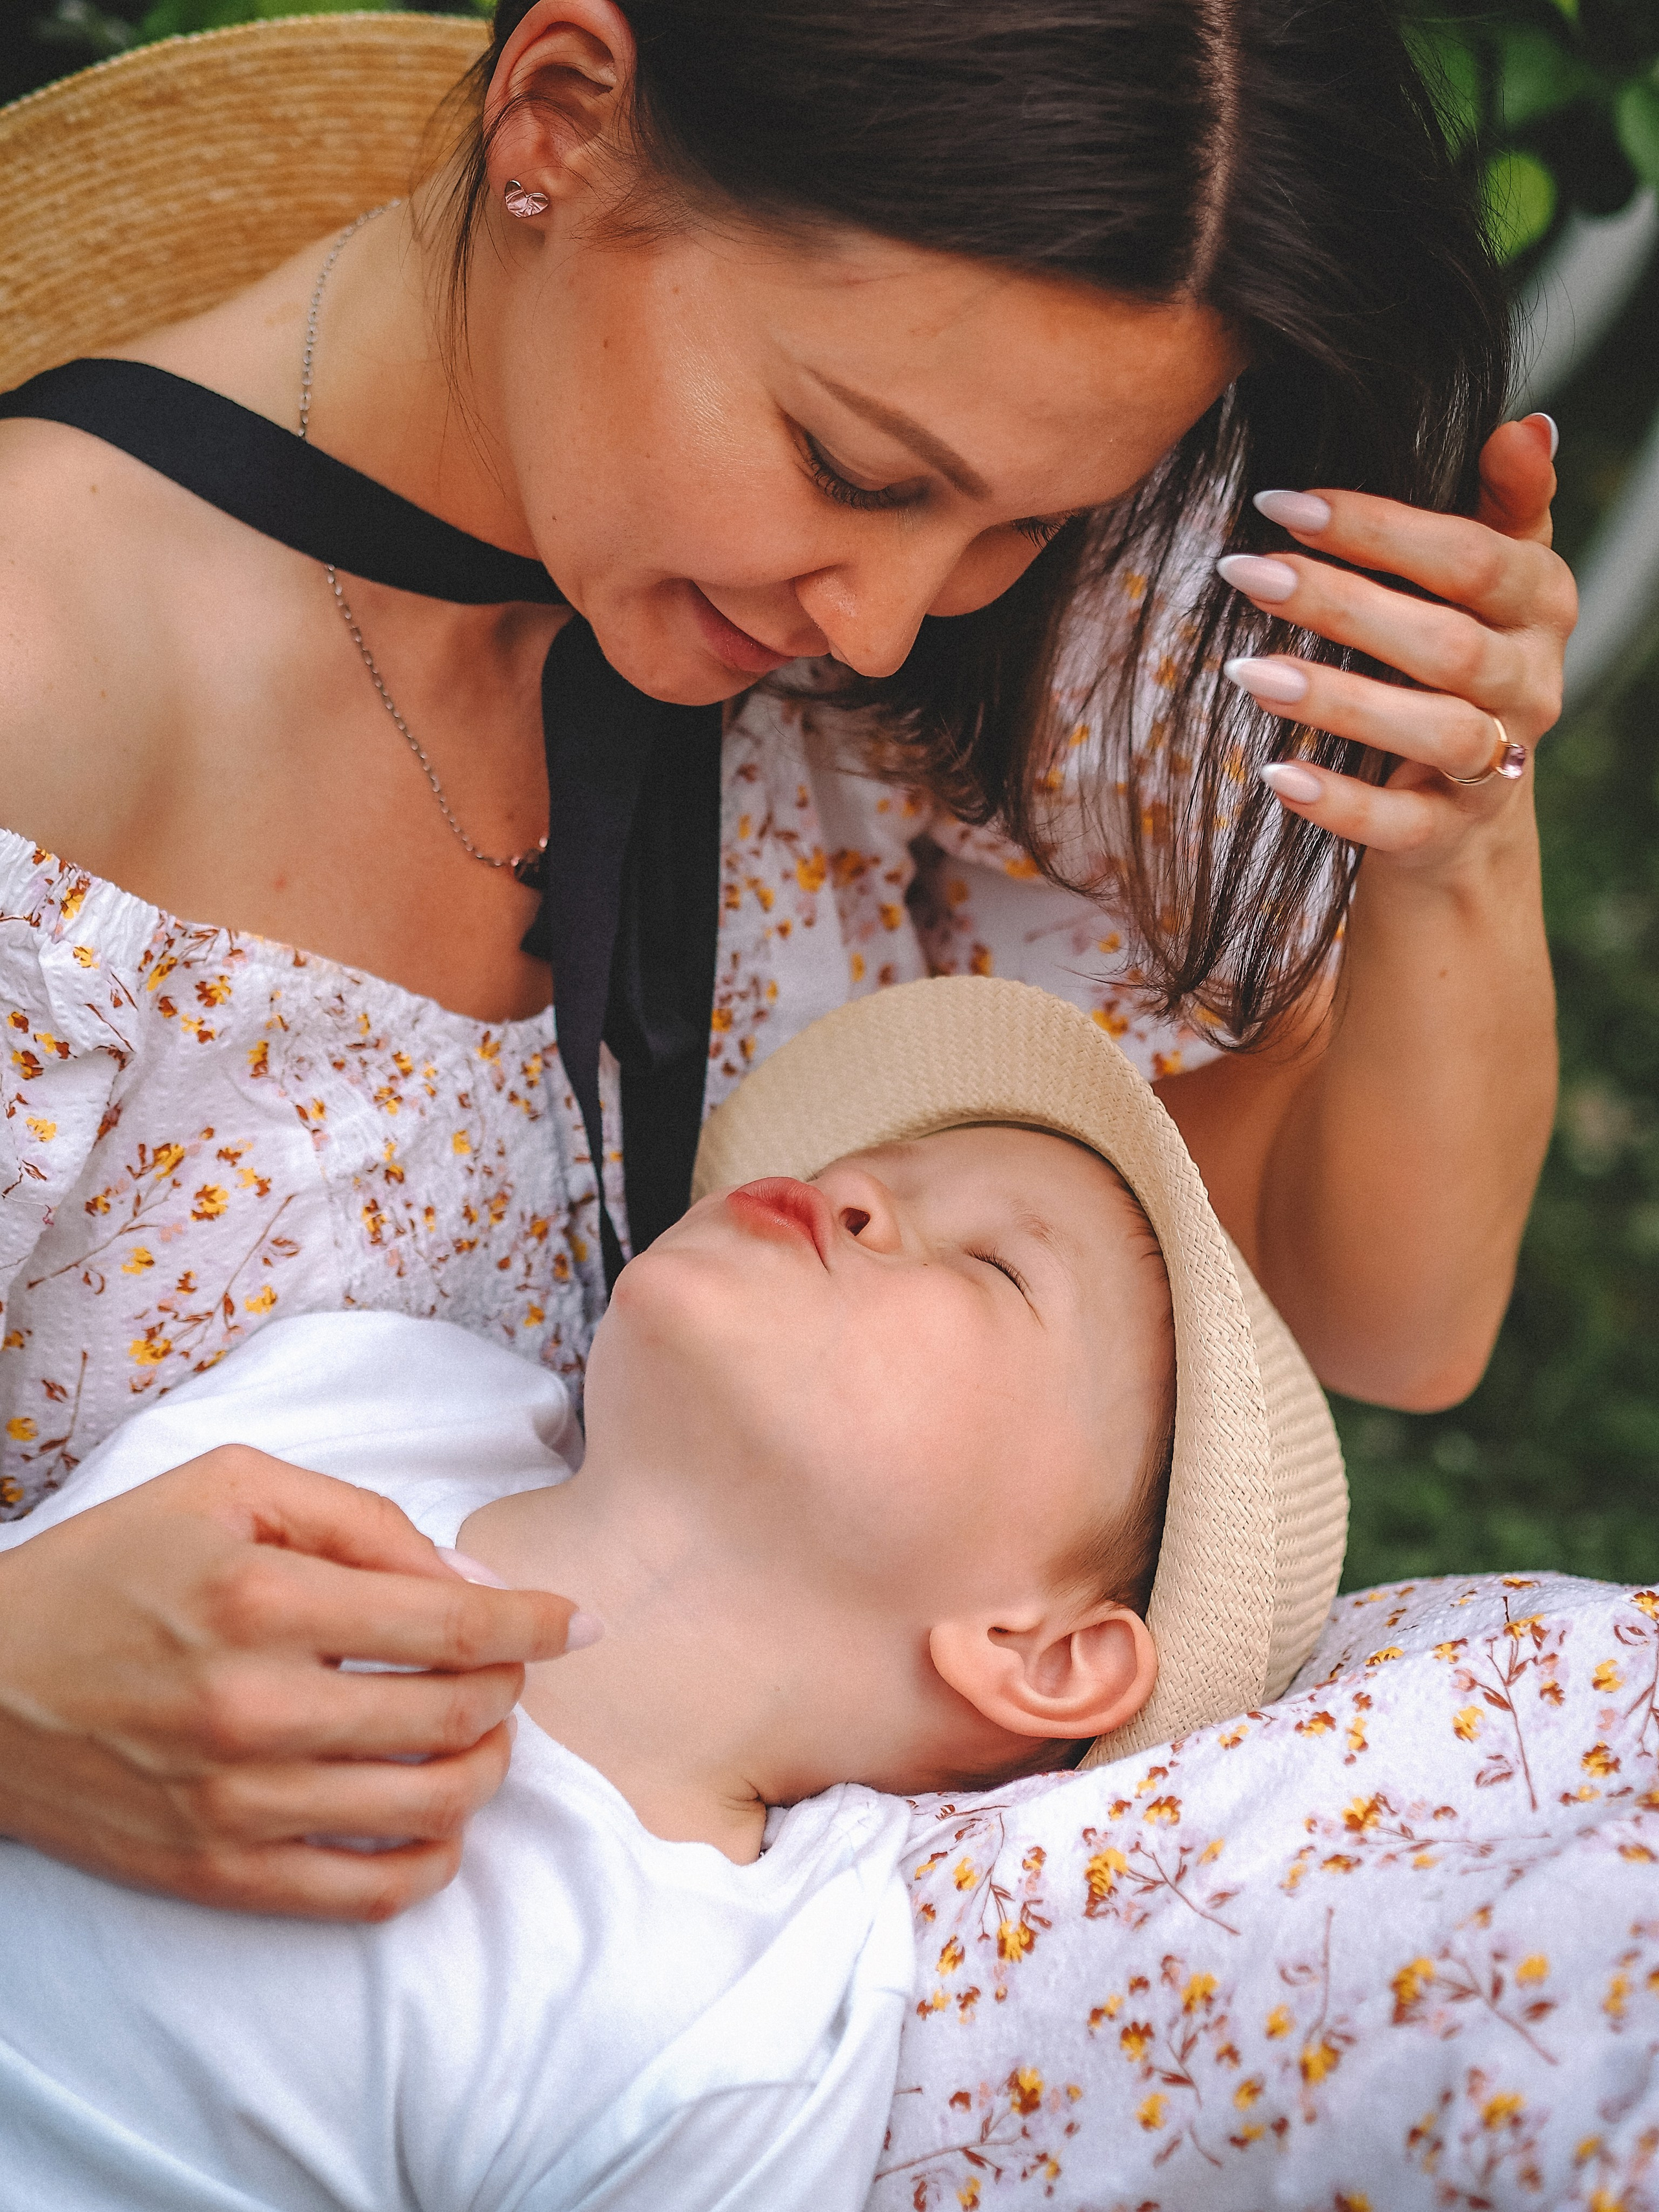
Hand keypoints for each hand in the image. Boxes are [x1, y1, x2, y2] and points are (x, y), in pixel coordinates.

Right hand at [0, 1449, 581, 1918]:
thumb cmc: (111, 1567)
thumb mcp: (229, 1486)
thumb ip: (361, 1519)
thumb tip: (468, 1575)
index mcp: (263, 1597)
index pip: (451, 1618)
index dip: (534, 1621)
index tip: (578, 1621)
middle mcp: (256, 1707)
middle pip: (454, 1713)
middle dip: (511, 1688)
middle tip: (510, 1668)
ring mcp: (239, 1802)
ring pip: (430, 1806)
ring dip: (487, 1766)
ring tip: (480, 1733)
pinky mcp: (219, 1873)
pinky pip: (369, 1892)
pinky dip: (433, 1859)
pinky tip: (439, 1818)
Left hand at [1216, 414, 1576, 871]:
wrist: (1467, 817)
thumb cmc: (1460, 669)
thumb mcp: (1493, 583)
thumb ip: (1507, 506)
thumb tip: (1527, 425)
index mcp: (1541, 606)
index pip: (1471, 557)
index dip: (1378, 527)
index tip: (1280, 503)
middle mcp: (1532, 684)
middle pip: (1446, 643)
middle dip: (1342, 603)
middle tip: (1246, 571)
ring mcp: (1496, 766)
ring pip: (1434, 731)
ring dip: (1338, 700)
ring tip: (1247, 670)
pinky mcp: (1450, 835)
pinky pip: (1402, 822)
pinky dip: (1341, 802)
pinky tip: (1277, 775)